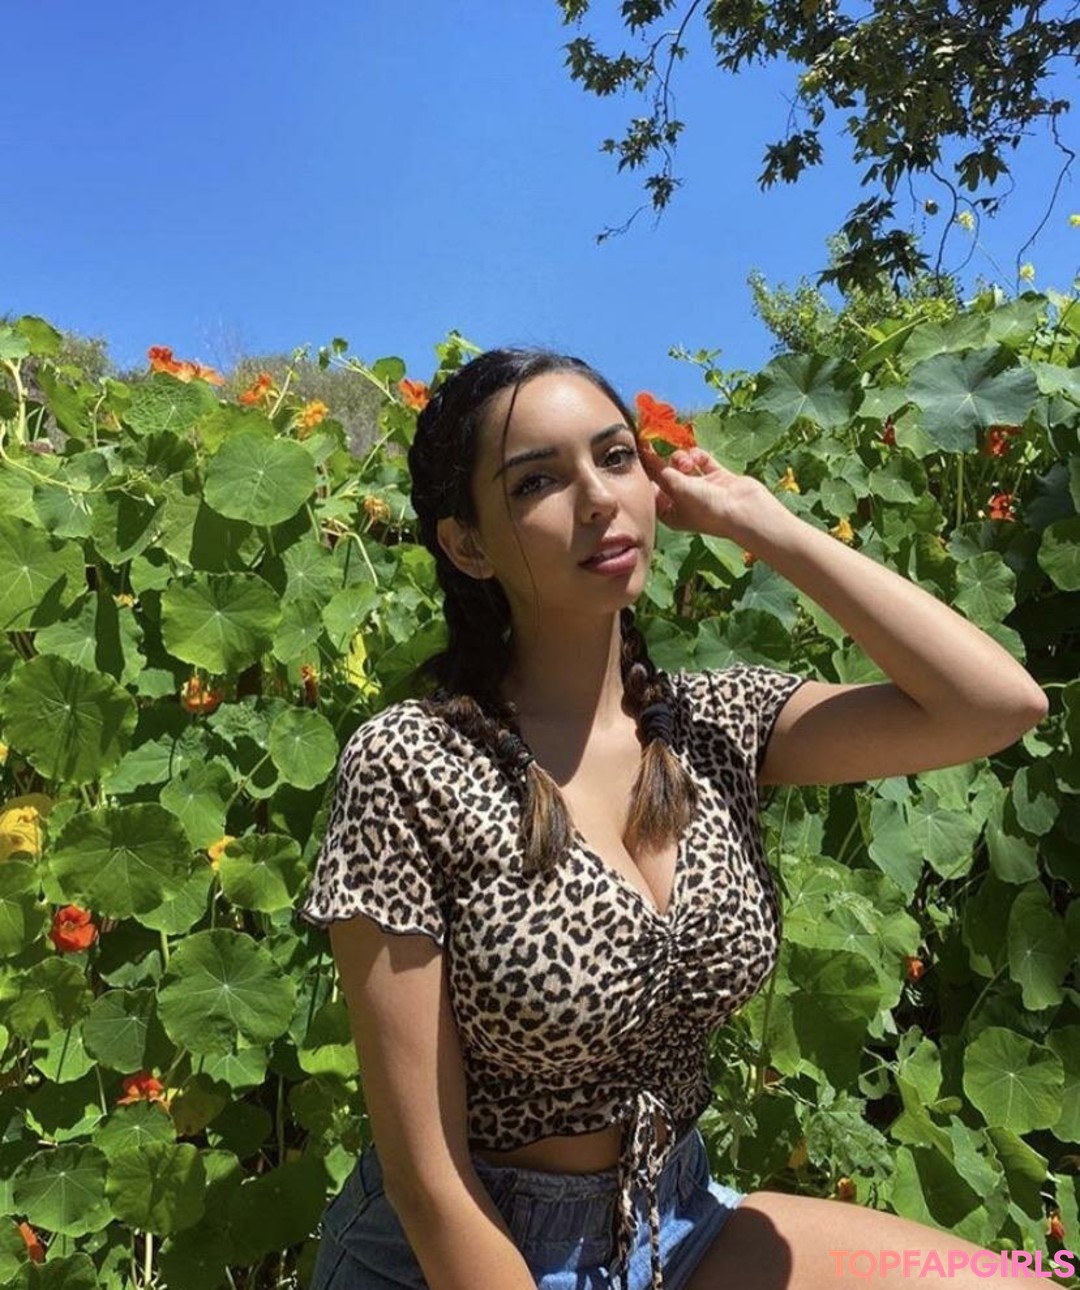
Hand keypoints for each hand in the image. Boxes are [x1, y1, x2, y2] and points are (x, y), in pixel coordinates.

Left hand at [638, 442, 779, 545]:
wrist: (744, 511)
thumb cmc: (707, 508)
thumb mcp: (677, 489)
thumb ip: (661, 472)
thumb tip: (646, 458)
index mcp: (671, 514)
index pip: (653, 490)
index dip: (646, 474)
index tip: (639, 455)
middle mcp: (685, 502)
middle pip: (667, 477)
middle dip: (664, 465)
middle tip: (651, 447)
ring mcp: (703, 489)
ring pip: (684, 466)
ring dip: (682, 460)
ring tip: (687, 463)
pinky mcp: (718, 478)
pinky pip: (703, 461)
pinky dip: (699, 456)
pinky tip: (698, 457)